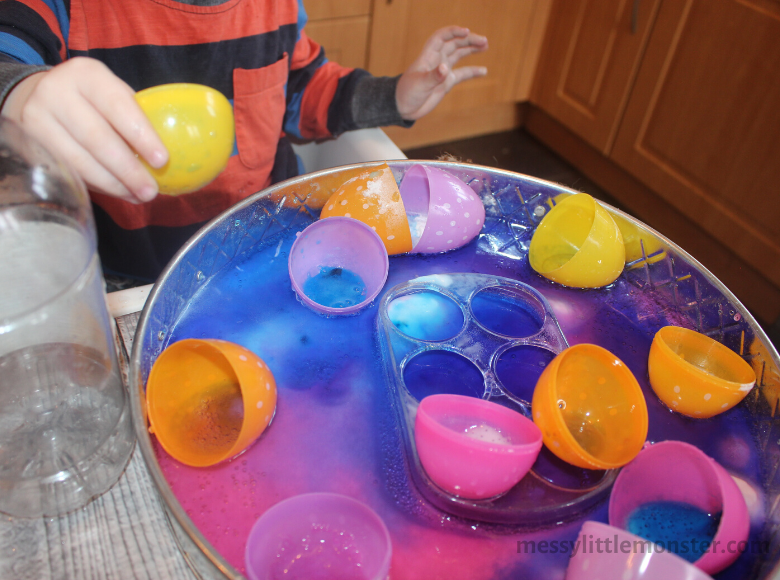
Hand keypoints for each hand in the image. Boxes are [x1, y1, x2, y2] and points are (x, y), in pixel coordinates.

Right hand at [1, 57, 167, 202]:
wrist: (42, 96)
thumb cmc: (94, 100)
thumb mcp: (113, 95)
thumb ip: (136, 118)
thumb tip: (168, 161)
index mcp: (87, 74)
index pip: (118, 106)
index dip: (141, 135)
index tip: (162, 160)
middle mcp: (57, 91)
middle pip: (97, 138)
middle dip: (128, 169)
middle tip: (150, 190)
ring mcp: (37, 117)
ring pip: (80, 160)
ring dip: (114, 184)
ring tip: (137, 196)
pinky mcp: (30, 142)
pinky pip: (69, 170)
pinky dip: (97, 185)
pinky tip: (117, 192)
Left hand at [395, 26, 487, 120]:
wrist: (403, 107)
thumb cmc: (407, 93)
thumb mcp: (420, 85)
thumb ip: (433, 76)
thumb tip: (445, 68)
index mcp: (428, 56)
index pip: (442, 37)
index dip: (454, 32)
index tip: (467, 32)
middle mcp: (437, 60)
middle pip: (454, 43)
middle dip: (468, 40)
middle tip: (483, 41)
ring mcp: (442, 71)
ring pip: (459, 55)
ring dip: (471, 49)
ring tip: (485, 45)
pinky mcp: (446, 82)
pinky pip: (462, 74)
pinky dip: (473, 72)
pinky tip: (483, 71)